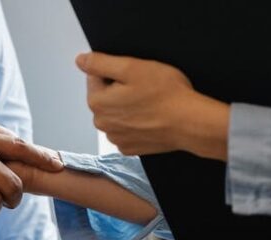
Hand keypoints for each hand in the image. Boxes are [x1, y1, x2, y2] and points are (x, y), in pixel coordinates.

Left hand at [76, 52, 229, 159]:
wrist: (190, 123)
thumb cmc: (165, 94)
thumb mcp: (132, 67)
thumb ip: (100, 63)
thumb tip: (81, 60)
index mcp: (97, 102)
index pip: (96, 77)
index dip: (116, 71)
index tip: (134, 75)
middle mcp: (101, 123)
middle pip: (105, 96)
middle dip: (120, 89)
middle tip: (144, 88)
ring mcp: (116, 137)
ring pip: (116, 113)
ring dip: (127, 107)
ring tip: (149, 103)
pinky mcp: (130, 147)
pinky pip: (127, 129)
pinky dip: (136, 123)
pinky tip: (150, 118)